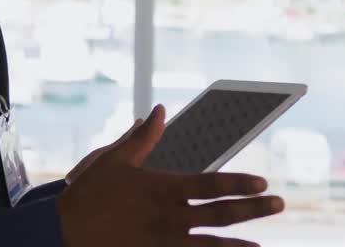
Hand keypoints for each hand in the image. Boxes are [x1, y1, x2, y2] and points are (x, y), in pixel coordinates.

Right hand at [56, 105, 284, 246]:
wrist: (65, 233)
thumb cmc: (90, 192)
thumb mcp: (114, 159)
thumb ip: (143, 137)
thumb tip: (161, 112)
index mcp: (163, 188)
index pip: (211, 185)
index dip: (239, 183)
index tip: (263, 183)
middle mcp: (169, 217)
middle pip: (221, 215)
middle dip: (253, 209)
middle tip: (280, 204)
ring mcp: (163, 242)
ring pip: (211, 246)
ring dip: (238, 245)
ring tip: (260, 245)